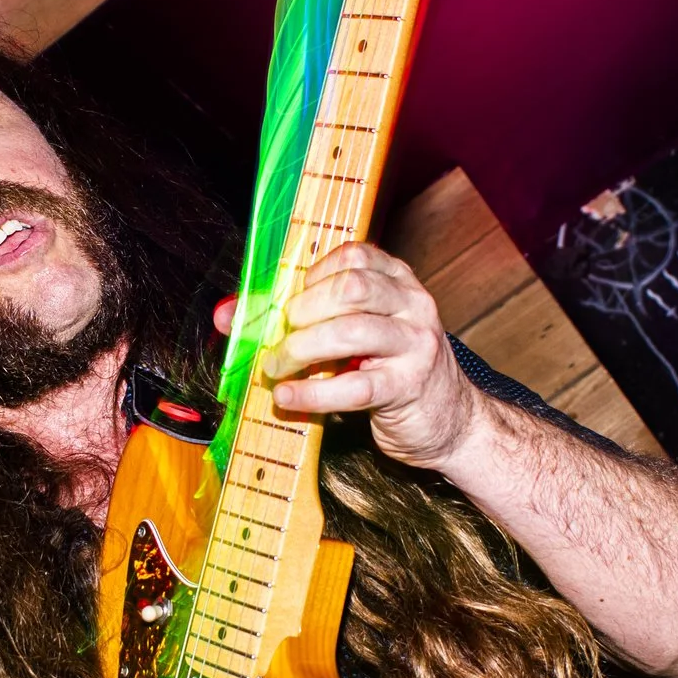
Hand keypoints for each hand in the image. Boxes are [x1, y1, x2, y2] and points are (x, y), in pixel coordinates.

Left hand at [214, 243, 479, 469]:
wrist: (450, 421)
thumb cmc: (389, 371)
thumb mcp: (354, 334)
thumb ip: (299, 316)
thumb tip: (228, 312)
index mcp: (399, 281)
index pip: (353, 255)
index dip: (309, 277)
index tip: (287, 304)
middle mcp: (413, 304)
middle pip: (350, 287)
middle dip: (301, 312)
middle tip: (279, 337)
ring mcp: (415, 345)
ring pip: (350, 331)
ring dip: (299, 350)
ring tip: (276, 368)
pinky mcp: (407, 388)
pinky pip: (352, 386)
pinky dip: (310, 392)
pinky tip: (286, 397)